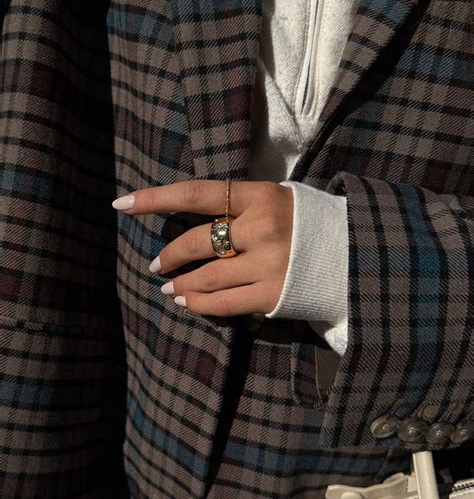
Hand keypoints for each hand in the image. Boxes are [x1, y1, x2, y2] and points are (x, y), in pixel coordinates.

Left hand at [111, 180, 293, 316]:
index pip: (197, 193)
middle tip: (156, 264)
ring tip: (169, 287)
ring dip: (180, 284)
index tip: (122, 204)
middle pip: (197, 242)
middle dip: (170, 255)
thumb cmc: (308, 222)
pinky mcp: (273, 295)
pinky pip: (223, 303)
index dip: (156, 198)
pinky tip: (187, 302)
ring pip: (206, 277)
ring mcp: (269, 264)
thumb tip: (191, 220)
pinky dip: (199, 304)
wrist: (355, 254)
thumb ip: (238, 207)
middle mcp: (262, 228)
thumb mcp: (278, 199)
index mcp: (260, 196)